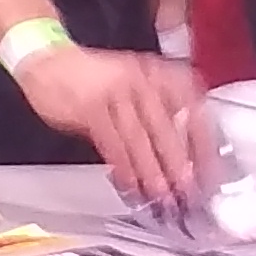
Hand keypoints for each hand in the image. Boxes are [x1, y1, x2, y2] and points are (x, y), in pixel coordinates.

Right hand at [17, 36, 205, 204]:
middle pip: (166, 127)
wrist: (48, 60)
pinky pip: (113, 144)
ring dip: (152, 171)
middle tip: (187, 189)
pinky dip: (123, 168)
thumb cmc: (91, 76)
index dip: (202, 139)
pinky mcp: (91, 108)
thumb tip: (180, 149)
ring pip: (140, 139)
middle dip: (178, 163)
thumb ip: (156, 110)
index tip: (207, 164)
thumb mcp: (133, 83)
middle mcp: (140, 79)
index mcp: (156, 72)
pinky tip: (130, 184)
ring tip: (161, 195)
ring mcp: (115, 93)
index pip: (191, 107)